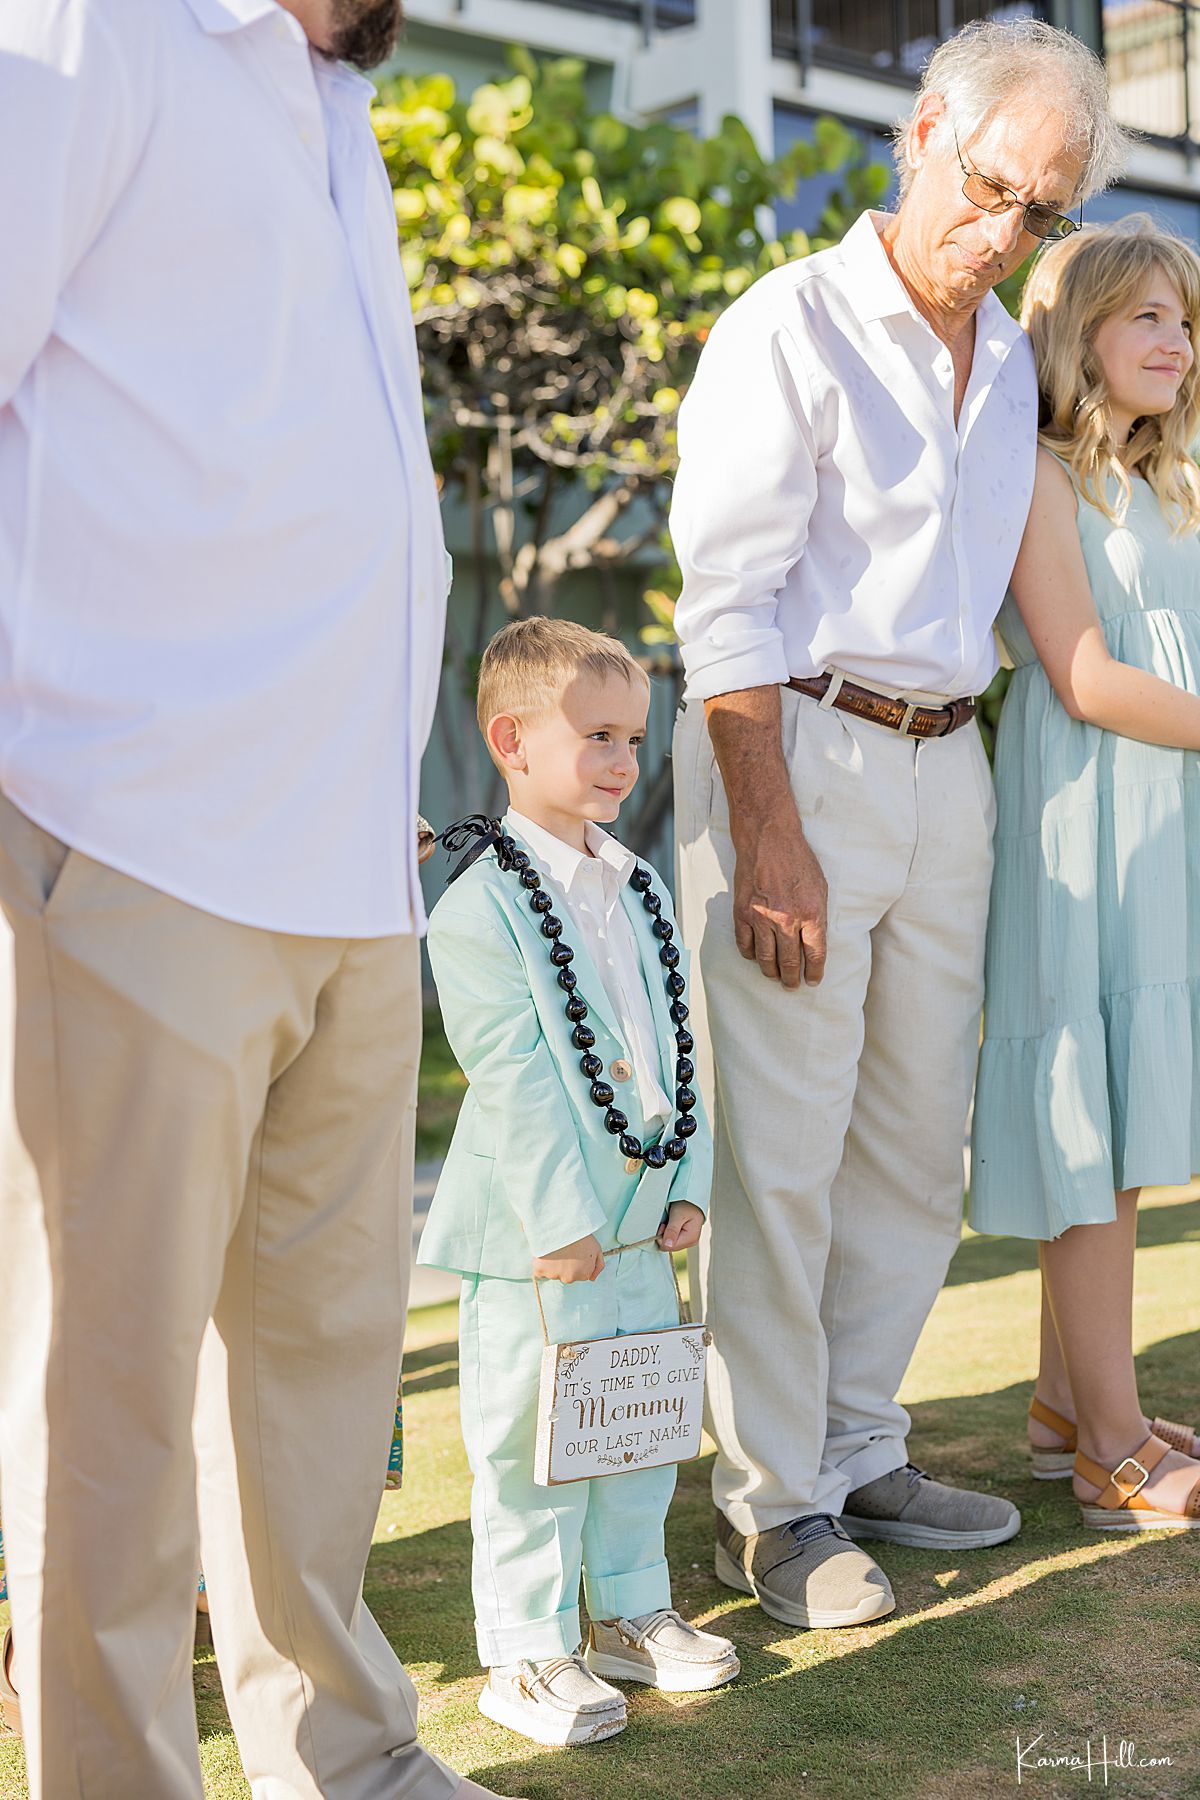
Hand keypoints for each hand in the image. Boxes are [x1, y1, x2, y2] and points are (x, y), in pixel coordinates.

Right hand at [532, 1234, 604, 1283]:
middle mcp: (570, 1278)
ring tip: (555, 1249)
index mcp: (584, 1274)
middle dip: (564, 1265)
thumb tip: (592, 1279)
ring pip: (552, 1273)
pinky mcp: (540, 1270)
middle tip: (563, 1250)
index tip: (573, 1252)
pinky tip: (545, 1254)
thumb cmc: (581, 1235)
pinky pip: (539, 1271)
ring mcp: (554, 1275)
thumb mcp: (597, 1248)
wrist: (564, 1225)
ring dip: (552, 1264)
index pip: (580, 1274)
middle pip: (565, 1275)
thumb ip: (598, 1266)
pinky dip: (540, 1264)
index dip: (576, 1262)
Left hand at [658, 1201, 703, 1251]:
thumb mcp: (678, 1215)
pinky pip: (673, 1239)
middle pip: (669, 1246)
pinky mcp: (686, 1238)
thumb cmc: (687, 1204)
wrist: (693, 1198)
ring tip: (670, 1221)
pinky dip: (669, 1232)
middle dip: (664, 1235)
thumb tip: (667, 1245)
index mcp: (690, 1239)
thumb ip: (672, 1231)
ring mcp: (689, 1240)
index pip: (669, 1247)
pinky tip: (672, 1224)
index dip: (662, 1237)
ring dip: (666, 1233)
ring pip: (670, 1243)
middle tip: (667, 1222)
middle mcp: (691, 1242)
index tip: (664, 1224)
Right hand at [732, 798, 826, 988]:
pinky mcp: (742, 913)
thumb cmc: (798, 860)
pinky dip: (751, 955)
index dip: (815, 972)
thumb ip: (817, 918)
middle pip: (790, 962)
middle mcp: (786, 920)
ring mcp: (761, 918)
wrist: (768, 839)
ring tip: (775, 977)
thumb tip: (813, 944)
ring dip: (771, 972)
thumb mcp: (820, 888)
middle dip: (792, 979)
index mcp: (811, 914)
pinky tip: (756, 957)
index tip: (813, 981)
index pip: (815, 955)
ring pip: (765, 959)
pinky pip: (745, 945)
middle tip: (792, 986)